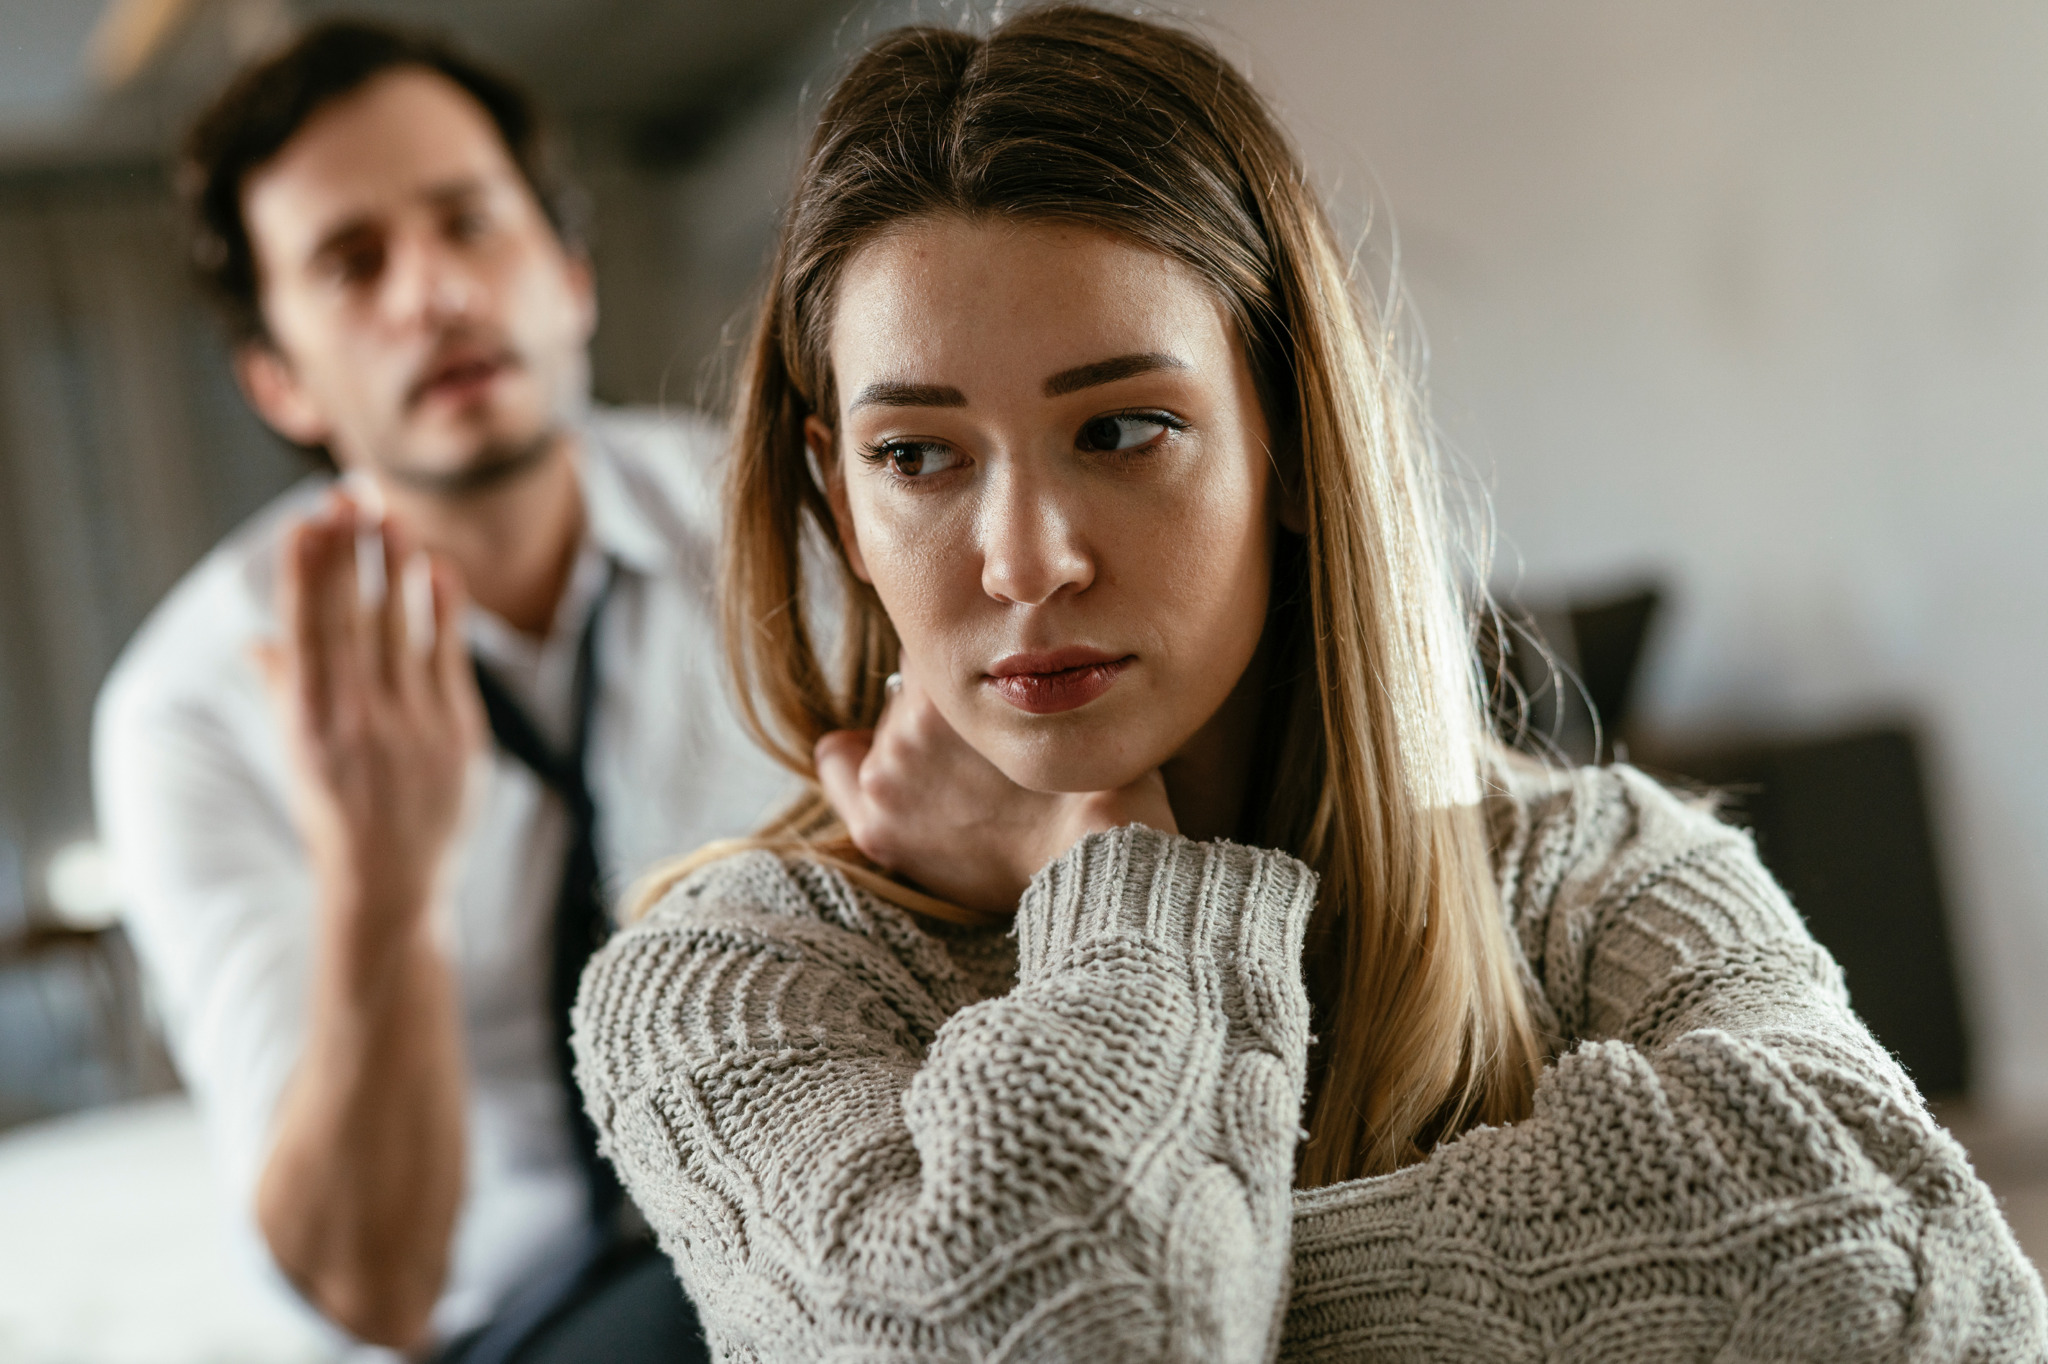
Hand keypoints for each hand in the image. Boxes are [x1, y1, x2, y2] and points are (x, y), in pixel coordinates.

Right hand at [254, 493, 483, 946]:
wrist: (391, 882)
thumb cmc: (335, 812)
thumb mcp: (296, 754)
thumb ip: (284, 691)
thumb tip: (258, 639)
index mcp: (308, 722)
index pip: (307, 631)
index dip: (308, 574)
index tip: (307, 522)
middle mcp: (358, 719)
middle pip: (355, 617)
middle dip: (352, 553)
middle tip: (351, 495)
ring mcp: (412, 725)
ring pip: (403, 628)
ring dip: (397, 567)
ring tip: (391, 516)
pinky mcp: (458, 733)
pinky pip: (449, 657)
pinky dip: (443, 610)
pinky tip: (437, 569)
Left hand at [814, 672, 1175, 915]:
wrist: (1089, 863)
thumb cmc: (1092, 783)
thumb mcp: (1063, 696)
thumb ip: (1020, 667)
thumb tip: (1005, 645)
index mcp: (951, 688)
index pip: (938, 644)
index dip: (969, 662)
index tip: (987, 684)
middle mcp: (906, 727)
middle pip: (912, 691)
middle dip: (941, 709)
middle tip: (981, 747)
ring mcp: (886, 777)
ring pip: (887, 727)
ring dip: (915, 743)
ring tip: (963, 781)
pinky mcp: (876, 826)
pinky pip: (841, 763)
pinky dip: (856, 761)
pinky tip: (897, 777)